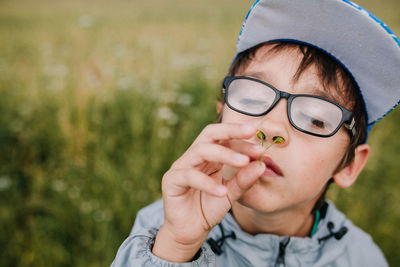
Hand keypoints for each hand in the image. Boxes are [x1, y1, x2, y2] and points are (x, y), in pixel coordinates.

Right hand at [152, 123, 265, 261]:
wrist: (190, 232)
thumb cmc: (208, 208)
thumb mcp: (231, 194)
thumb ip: (244, 180)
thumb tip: (262, 165)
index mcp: (208, 156)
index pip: (224, 139)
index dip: (242, 139)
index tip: (261, 146)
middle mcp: (193, 156)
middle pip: (209, 134)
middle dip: (230, 130)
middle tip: (251, 132)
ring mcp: (180, 167)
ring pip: (200, 150)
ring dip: (224, 154)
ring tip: (244, 162)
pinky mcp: (170, 181)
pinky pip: (189, 176)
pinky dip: (207, 183)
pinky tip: (223, 192)